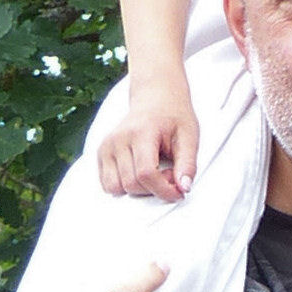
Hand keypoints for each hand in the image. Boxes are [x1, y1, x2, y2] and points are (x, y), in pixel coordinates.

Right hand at [97, 72, 199, 200]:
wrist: (155, 99)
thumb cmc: (173, 117)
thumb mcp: (189, 137)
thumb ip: (188, 164)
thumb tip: (184, 188)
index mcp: (141, 132)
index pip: (146, 173)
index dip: (164, 189)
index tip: (179, 192)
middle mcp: (118, 139)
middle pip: (132, 184)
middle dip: (154, 189)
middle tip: (170, 176)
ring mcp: (107, 146)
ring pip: (117, 188)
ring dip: (139, 190)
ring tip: (154, 174)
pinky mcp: (101, 153)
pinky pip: (108, 185)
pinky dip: (125, 187)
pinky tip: (140, 174)